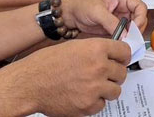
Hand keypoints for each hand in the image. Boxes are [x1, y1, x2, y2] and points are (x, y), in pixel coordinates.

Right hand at [15, 38, 129, 115]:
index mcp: (96, 49)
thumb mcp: (74, 47)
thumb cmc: (46, 64)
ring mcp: (94, 88)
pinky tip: (82, 95)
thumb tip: (111, 56)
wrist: (29, 84)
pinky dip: (95, 102)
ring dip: (106, 89)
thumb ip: (95, 50)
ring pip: (115, 90)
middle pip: (122, 72)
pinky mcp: (88, 106)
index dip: (122, 56)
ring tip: (92, 86)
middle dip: (114, 74)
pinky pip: (102, 104)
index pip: (125, 51)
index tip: (120, 60)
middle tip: (103, 75)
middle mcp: (98, 67)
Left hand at [59, 0, 147, 36]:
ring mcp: (120, 19)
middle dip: (137, 30)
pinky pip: (125, 35)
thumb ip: (111, 23)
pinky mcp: (115, 28)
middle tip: (130, 39)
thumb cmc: (81, 5)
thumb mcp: (97, 12)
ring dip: (131, 36)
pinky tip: (119, 44)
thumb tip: (124, 34)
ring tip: (124, 43)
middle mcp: (124, 8)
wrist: (70, 14)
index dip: (141, 18)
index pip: (141, 7)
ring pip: (134, 29)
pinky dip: (124, 40)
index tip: (134, 29)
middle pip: (140, 19)